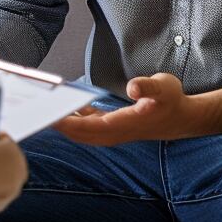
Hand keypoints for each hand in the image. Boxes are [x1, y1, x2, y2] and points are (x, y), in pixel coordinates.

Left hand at [53, 73, 194, 145]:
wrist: (182, 118)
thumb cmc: (172, 101)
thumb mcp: (165, 87)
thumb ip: (148, 87)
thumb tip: (133, 87)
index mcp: (125, 124)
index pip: (90, 128)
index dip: (69, 123)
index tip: (50, 115)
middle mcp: (116, 133)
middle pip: (81, 135)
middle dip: (60, 125)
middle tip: (39, 111)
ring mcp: (114, 133)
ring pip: (83, 134)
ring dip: (66, 124)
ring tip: (49, 108)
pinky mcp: (114, 129)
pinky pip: (88, 129)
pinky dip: (76, 122)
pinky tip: (69, 107)